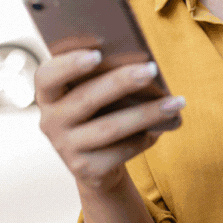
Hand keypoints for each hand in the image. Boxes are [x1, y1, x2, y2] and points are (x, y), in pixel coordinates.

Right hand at [34, 50, 184, 193]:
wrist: (95, 163)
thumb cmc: (98, 114)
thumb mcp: (92, 95)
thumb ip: (101, 79)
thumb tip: (140, 66)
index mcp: (48, 95)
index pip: (47, 76)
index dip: (68, 64)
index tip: (97, 54)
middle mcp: (50, 122)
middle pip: (86, 99)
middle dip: (121, 82)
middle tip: (150, 69)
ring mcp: (66, 148)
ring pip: (110, 127)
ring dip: (147, 113)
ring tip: (175, 102)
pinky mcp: (86, 169)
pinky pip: (121, 150)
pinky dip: (144, 137)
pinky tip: (163, 126)